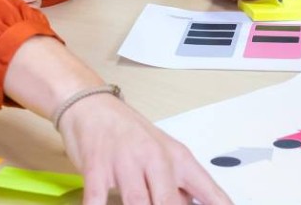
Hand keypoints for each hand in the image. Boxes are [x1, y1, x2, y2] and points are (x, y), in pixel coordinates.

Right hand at [59, 95, 230, 204]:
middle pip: (169, 202)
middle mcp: (155, 159)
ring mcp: (125, 162)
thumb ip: (178, 186)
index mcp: (178, 159)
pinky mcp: (96, 166)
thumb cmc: (129, 133)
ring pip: (137, 202)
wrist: (92, 105)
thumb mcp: (162, 155)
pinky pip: (97, 197)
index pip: (208, 190)